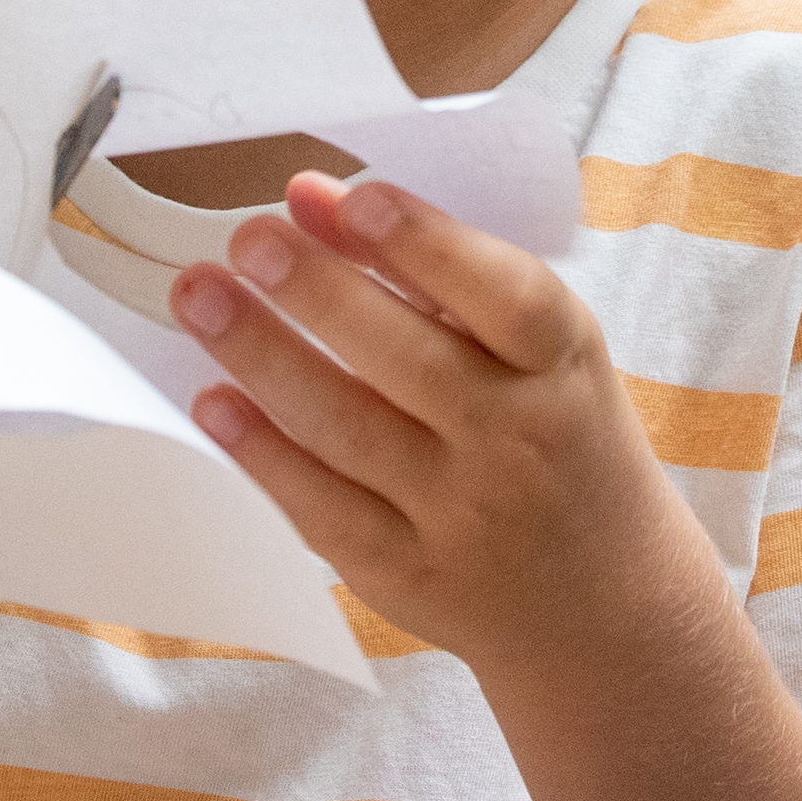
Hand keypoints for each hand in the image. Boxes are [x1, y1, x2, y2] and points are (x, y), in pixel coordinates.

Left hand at [171, 171, 726, 678]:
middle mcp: (517, 441)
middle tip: (248, 238)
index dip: (427, 244)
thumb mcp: (540, 350)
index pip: (507, 297)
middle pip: (407, 360)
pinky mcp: (405, 573)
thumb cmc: (558, 438)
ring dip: (262, 356)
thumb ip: (439, 273)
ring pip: (346, 429)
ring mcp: (460, 515)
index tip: (350, 199)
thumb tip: (312, 200)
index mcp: (563, 365)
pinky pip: (320, 506)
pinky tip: (212, 401)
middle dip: (316, 292)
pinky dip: (260, 452)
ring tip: (197, 295)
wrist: (603, 601)